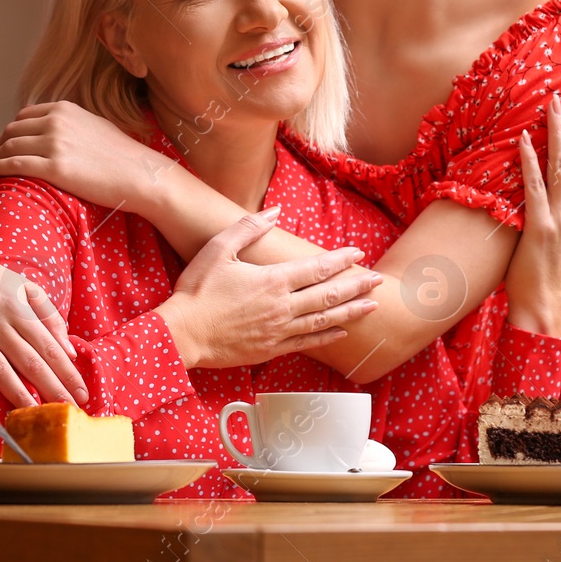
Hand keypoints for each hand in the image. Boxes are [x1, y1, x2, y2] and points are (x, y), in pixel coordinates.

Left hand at [0, 101, 175, 210]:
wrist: (139, 174)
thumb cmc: (122, 155)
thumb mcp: (96, 125)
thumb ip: (73, 123)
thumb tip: (60, 127)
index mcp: (65, 109)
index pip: (25, 115)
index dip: (12, 129)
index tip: (7, 141)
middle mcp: (56, 121)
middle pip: (13, 129)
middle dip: (0, 142)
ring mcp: (54, 144)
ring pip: (10, 146)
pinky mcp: (54, 167)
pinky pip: (14, 165)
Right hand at [0, 232, 89, 408]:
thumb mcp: (26, 288)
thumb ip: (50, 316)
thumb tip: (69, 350)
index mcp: (18, 308)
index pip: (48, 347)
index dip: (66, 372)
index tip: (81, 394)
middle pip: (27, 360)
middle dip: (50, 387)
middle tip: (66, 409)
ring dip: (17, 392)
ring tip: (34, 413)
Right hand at [155, 208, 383, 369]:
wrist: (182, 333)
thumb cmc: (197, 290)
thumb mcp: (219, 249)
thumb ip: (249, 228)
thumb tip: (276, 213)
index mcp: (272, 280)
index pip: (316, 268)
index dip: (341, 260)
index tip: (358, 254)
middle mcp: (282, 307)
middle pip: (328, 295)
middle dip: (356, 286)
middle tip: (378, 281)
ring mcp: (279, 330)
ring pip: (324, 320)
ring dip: (350, 311)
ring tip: (371, 306)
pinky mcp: (271, 349)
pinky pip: (307, 342)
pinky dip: (328, 337)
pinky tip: (342, 332)